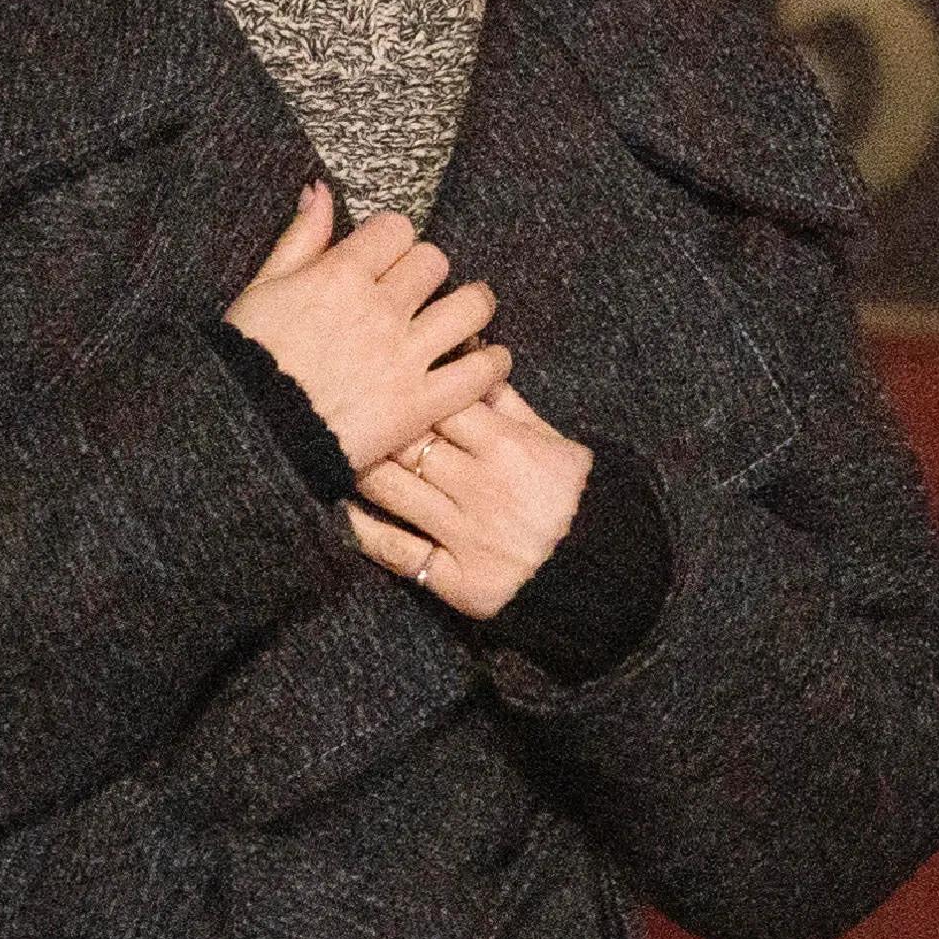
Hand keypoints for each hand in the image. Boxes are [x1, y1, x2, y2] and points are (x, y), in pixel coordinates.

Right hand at [223, 183, 503, 472]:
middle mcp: (379, 308)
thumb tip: (319, 190)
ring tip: (466, 317)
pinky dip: (493, 363)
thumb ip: (300, 239)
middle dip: (427, 272)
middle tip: (420, 293)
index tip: (387, 259)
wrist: (250, 434)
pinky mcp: (419, 404)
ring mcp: (404, 356)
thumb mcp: (262, 289)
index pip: (396, 229)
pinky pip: (478, 372)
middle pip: (434, 261)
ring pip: (471, 306)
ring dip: (473, 306)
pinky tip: (488, 361)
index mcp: (340, 274)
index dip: (393, 241)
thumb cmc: (247, 360)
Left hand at [348, 382, 592, 622]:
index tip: (382, 379)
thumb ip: (511, 405)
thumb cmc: (579, 501)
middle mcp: (483, 489)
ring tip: (334, 450)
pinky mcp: (457, 580)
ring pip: (392, 491)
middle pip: (408, 443)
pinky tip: (344, 509)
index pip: (442, 402)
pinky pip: (396, 551)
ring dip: (359, 467)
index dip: (410, 388)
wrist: (605, 576)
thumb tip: (471, 358)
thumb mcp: (557, 445)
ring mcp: (467, 536)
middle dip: (374, 423)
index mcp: (509, 448)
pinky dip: (363, 529)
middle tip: (343, 409)